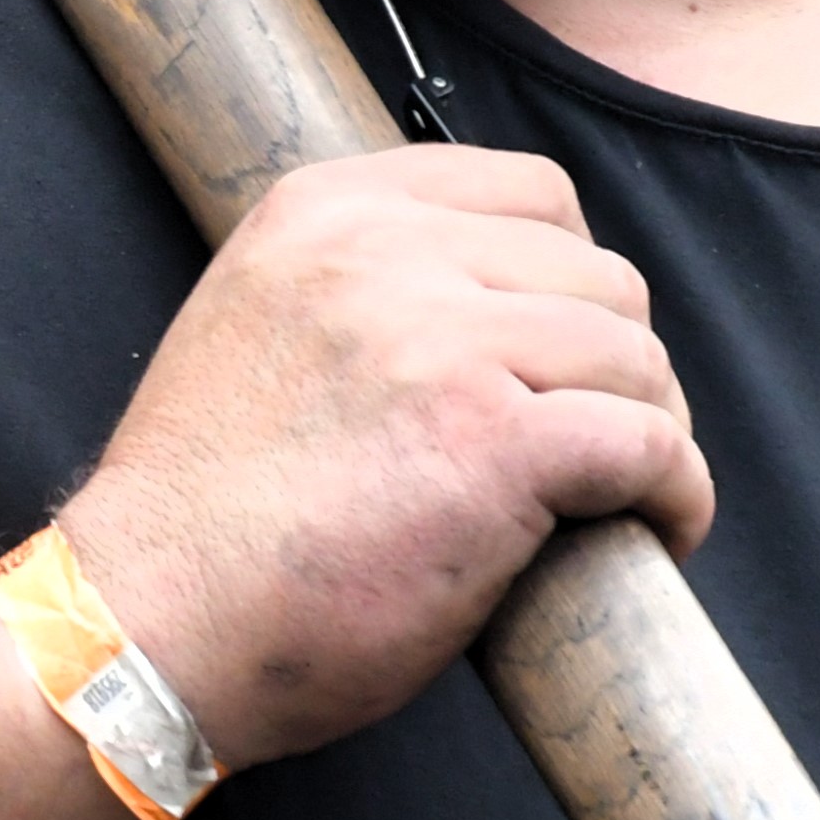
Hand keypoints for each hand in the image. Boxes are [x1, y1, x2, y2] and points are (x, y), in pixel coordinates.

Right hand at [56, 146, 711, 768]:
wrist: (145, 626)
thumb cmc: (206, 520)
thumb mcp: (259, 330)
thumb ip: (363, 289)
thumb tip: (506, 301)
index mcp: (324, 209)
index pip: (530, 193)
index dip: (569, 281)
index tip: (559, 359)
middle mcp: (384, 254)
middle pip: (598, 274)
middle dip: (614, 364)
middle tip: (597, 445)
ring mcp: (442, 342)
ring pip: (633, 356)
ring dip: (649, 430)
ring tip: (621, 497)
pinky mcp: (494, 442)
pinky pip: (647, 444)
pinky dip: (674, 494)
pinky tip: (657, 532)